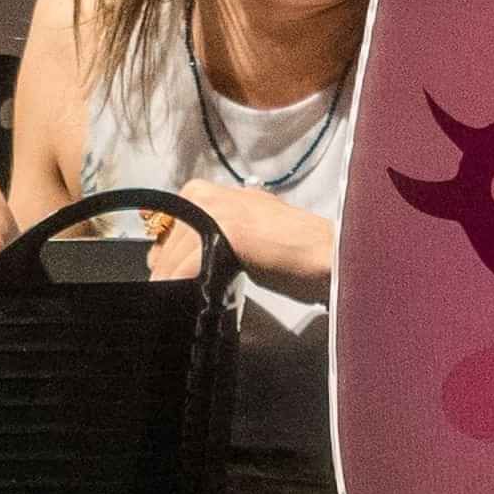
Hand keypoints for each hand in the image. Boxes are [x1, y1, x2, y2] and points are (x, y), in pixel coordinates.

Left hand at [145, 181, 333, 294]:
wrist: (331, 255)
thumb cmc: (297, 253)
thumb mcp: (246, 236)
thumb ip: (216, 238)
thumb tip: (187, 259)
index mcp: (215, 192)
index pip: (173, 224)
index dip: (166, 253)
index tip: (165, 276)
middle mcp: (213, 194)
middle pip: (171, 238)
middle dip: (165, 268)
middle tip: (162, 293)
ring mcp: (220, 209)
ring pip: (177, 251)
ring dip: (170, 279)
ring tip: (167, 301)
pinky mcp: (228, 230)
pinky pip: (190, 263)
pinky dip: (181, 282)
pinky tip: (180, 297)